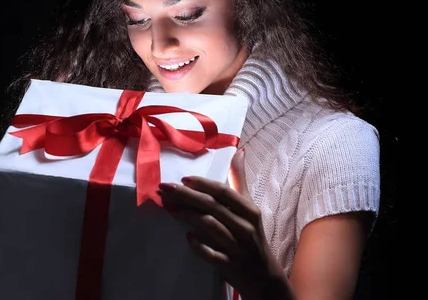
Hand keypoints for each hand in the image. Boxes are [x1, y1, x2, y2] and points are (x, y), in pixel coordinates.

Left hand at [158, 149, 288, 298]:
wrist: (263, 276)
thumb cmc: (252, 236)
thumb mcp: (250, 208)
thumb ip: (240, 181)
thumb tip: (239, 152)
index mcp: (249, 211)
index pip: (224, 192)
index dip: (203, 184)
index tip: (183, 179)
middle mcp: (244, 227)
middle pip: (212, 206)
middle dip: (186, 196)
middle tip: (164, 189)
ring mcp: (237, 247)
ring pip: (209, 227)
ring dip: (186, 215)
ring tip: (169, 208)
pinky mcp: (229, 265)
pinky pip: (210, 254)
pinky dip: (197, 245)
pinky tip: (187, 237)